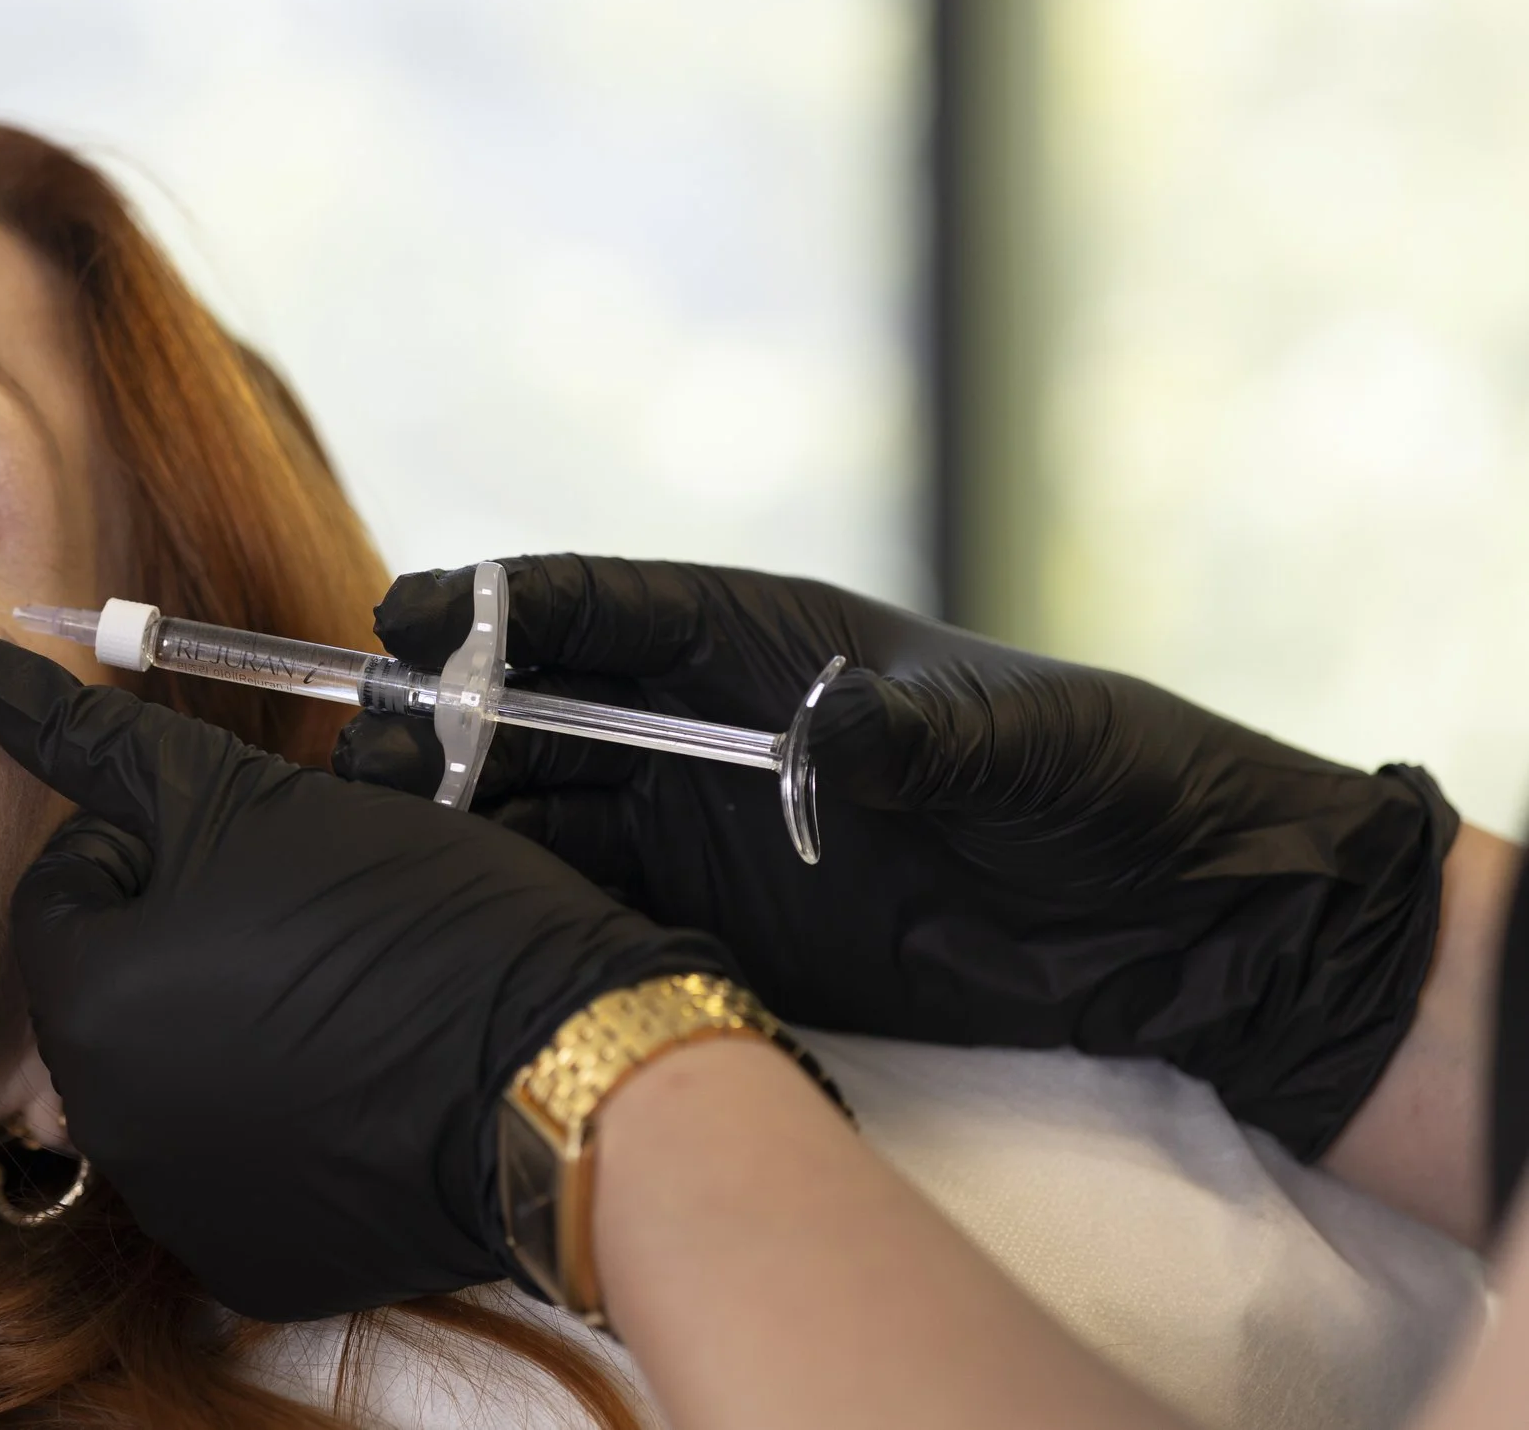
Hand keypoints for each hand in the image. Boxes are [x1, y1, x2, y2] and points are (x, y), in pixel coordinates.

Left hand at [0, 634, 751, 1320]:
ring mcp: (174, 1204)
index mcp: (89, 998)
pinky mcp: (249, 1260)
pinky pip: (225, 1162)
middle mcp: (103, 1121)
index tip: (249, 841)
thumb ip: (105, 745)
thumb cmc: (412, 917)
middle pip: (105, 984)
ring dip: (223, 1017)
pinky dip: (268, 1114)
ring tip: (336, 985)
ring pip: (164, 1069)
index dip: (152, 841)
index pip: (62, 886)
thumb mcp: (251, 799)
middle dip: (179, 932)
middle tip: (297, 904)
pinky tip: (351, 1077)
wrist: (565, 1072)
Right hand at [331, 555, 1457, 1158]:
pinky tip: (463, 932)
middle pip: (541, 711)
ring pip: (546, 811)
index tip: (397, 621)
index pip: (599, 606)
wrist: (1179, 918)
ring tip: (380, 856)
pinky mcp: (723, 919)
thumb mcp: (1023, 748)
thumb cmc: (1109, 783)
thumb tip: (822, 740)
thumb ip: (919, 737)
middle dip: (444, 728)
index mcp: (764, 639)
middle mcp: (709, 724)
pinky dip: (525, 911)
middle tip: (359, 767)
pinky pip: (595, 904)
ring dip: (466, 826)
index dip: (490, 607)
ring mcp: (708, 822)